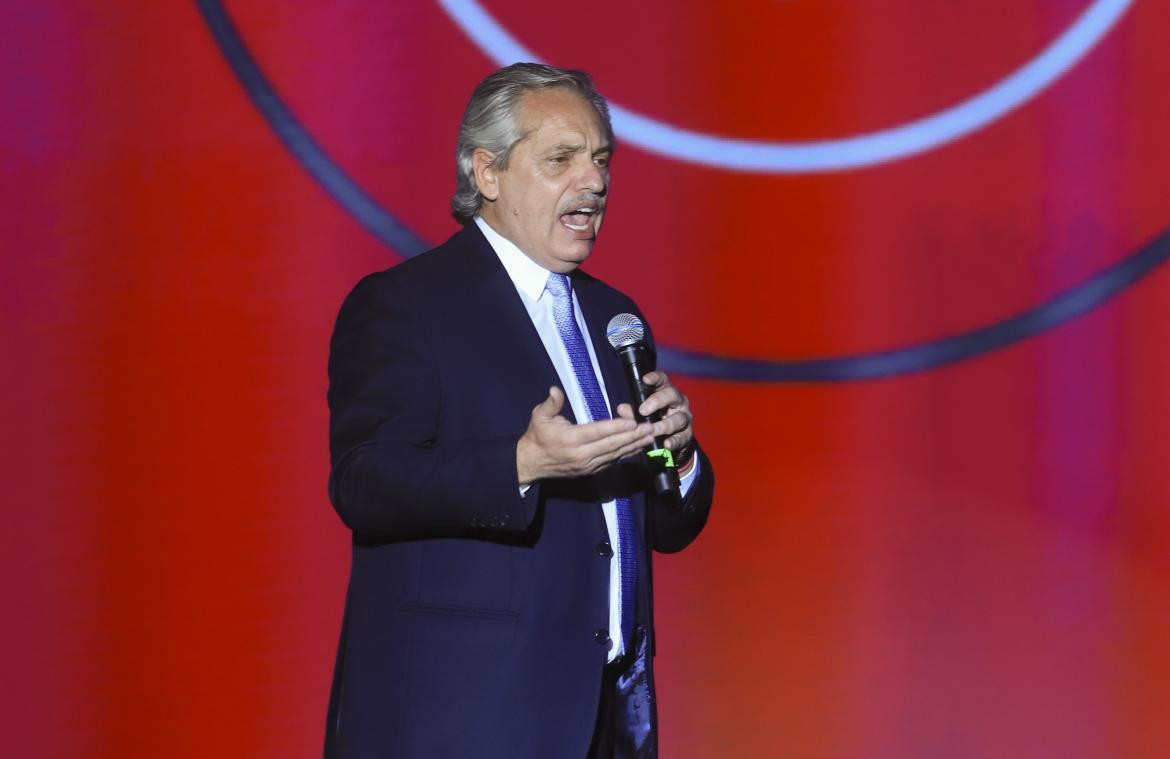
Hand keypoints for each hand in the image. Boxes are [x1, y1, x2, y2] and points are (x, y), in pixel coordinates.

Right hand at [516, 387, 655, 485]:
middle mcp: (582, 454)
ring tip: (651, 436)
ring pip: (616, 454)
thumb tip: (555, 390)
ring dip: (635, 445)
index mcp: (570, 439)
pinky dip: (627, 453)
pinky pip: (613, 461)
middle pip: (612, 444)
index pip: (598, 432)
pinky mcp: (591, 470)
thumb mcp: (539, 416)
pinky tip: (638, 446)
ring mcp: (588, 465)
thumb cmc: (537, 436)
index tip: (633, 421)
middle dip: (634, 436)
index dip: (616, 427)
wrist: (531, 464)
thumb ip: (551, 403)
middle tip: (651, 427)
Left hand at [637, 371, 694, 468]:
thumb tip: (622, 409)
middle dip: (657, 401)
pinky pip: (682, 437)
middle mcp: (679, 402)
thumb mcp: (643, 414)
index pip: (663, 380)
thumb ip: (633, 411)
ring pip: (678, 418)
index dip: (655, 378)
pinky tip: (666, 444)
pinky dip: (674, 441)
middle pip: (672, 396)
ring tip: (652, 430)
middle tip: (643, 410)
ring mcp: (685, 418)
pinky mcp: (687, 435)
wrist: (670, 440)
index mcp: (666, 392)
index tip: (645, 379)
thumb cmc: (655, 420)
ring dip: (664, 425)